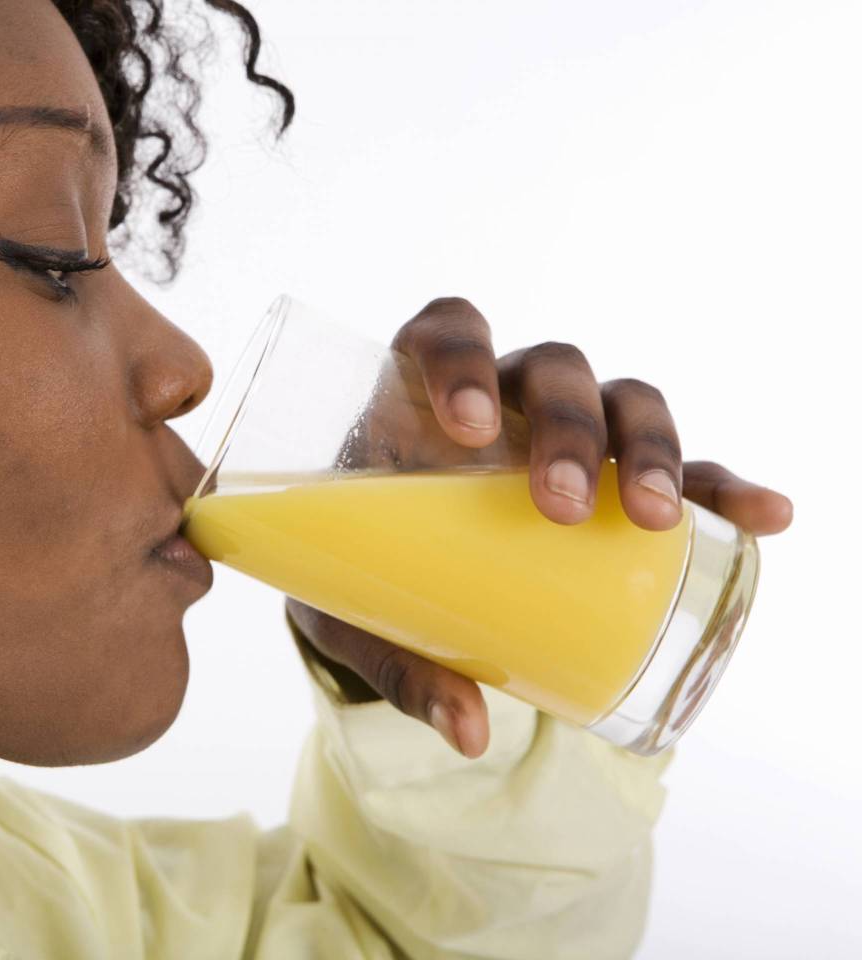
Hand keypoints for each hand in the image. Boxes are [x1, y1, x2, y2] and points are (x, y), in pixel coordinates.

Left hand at [286, 297, 793, 758]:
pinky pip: (682, 469)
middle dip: (568, 427)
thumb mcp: (354, 613)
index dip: (458, 356)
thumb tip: (468, 733)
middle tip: (560, 505)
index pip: (447, 331)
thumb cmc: (359, 573)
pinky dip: (723, 486)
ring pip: (623, 401)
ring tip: (654, 516)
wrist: (388, 584)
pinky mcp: (615, 482)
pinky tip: (765, 515)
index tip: (464, 425)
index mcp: (418, 398)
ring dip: (649, 447)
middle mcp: (501, 399)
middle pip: (552, 370)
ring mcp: (566, 434)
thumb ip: (396, 663)